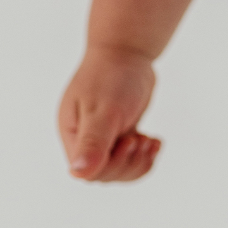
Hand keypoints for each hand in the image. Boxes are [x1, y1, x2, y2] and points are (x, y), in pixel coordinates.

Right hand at [58, 47, 161, 180]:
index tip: (129, 140)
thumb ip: (92, 143)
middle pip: (106, 174)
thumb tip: (78, 175)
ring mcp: (102, 138)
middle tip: (141, 139)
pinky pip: (132, 159)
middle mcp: (84, 139)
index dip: (113, 166)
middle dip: (129, 163)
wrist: (126, 52)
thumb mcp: (103, 111)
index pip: (89, 173)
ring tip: (149, 141)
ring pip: (121, 170)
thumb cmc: (111, 77)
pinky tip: (154, 140)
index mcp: (72, 134)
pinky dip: (145, 155)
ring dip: (139, 161)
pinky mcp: (119, 134)